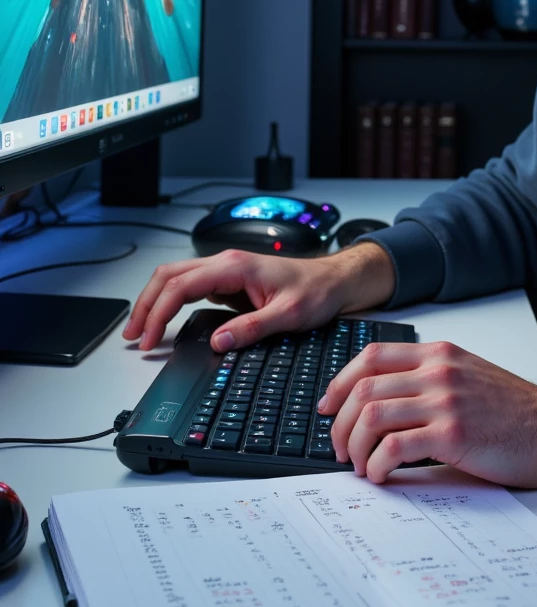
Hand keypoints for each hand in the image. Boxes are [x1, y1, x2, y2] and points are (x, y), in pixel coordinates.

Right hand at [122, 242, 396, 351]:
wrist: (335, 281)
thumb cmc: (316, 291)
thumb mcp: (288, 315)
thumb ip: (251, 328)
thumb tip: (218, 343)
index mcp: (234, 267)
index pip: (180, 286)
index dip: (158, 313)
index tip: (148, 339)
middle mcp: (225, 264)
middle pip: (169, 276)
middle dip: (145, 305)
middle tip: (132, 336)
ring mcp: (226, 271)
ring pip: (176, 279)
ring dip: (155, 301)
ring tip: (141, 330)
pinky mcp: (230, 282)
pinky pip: (190, 287)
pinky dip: (171, 302)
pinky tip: (165, 320)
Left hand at [319, 340, 536, 488]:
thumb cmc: (515, 411)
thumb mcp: (468, 376)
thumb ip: (430, 379)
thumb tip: (380, 404)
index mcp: (439, 354)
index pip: (371, 357)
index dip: (340, 383)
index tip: (328, 407)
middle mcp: (438, 371)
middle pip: (364, 388)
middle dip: (341, 423)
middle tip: (340, 448)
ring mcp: (445, 400)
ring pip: (372, 415)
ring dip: (355, 446)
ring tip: (360, 466)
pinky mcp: (453, 433)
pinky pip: (395, 447)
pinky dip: (377, 464)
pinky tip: (381, 475)